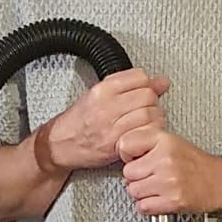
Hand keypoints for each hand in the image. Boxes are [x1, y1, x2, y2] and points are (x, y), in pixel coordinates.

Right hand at [38, 70, 169, 174]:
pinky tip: (142, 134)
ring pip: (149, 115)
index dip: (147, 85)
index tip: (144, 92)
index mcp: (102, 89)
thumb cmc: (79, 121)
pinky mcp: (116, 144)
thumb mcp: (100, 95)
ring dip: (154, 120)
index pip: (140, 77)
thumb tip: (162, 82)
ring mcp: (111, 126)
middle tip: (147, 110)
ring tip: (146, 123)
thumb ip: (130, 87)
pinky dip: (149, 134)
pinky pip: (144, 134)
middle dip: (153, 103)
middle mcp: (106, 105)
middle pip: (147, 95)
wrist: (59, 144)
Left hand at [119, 125, 221, 216]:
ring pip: (133, 191)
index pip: (126, 145)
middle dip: (136, 177)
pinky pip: (143, 207)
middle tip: (150, 176)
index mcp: (165, 141)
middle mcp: (166, 159)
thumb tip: (123, 152)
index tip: (136, 159)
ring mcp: (169, 181)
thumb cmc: (195, 164)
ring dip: (141, 193)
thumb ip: (147, 143)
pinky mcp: (172, 201)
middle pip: (128, 173)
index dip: (128, 155)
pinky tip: (158, 199)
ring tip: (156, 188)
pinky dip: (147, 206)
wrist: (220, 181)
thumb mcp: (171, 142)